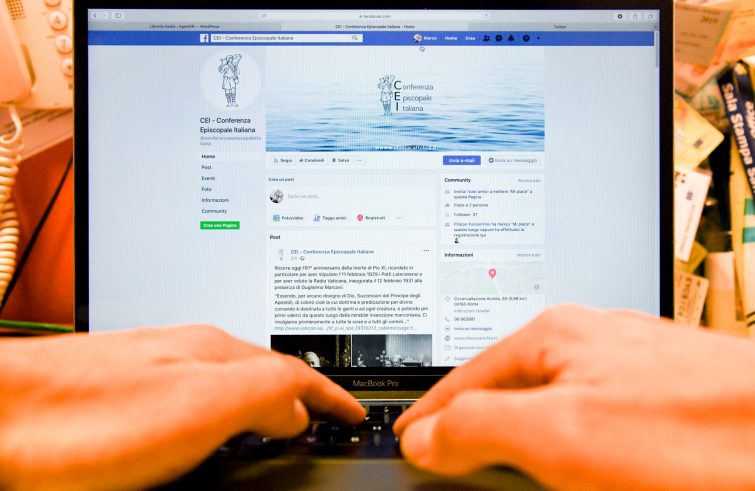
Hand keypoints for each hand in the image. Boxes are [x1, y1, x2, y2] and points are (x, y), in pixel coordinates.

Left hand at [0, 325, 364, 490]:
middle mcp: (186, 355)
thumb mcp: (197, 406)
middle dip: (301, 397)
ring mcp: (154, 372)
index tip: (353, 414)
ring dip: (262, 406)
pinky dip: (222, 418)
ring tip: (278, 427)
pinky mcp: (126, 397)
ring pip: (230, 386)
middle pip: (265, 373)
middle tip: (322, 420)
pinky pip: (197, 401)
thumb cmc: (82, 416)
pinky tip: (210, 433)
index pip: (296, 371)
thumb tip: (300, 408)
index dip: (331, 397)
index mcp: (213, 353)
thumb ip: (262, 395)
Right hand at [394, 305, 754, 490]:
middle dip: (471, 418)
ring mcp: (629, 368)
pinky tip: (570, 458)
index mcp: (557, 335)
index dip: (430, 414)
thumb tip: (427, 436)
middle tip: (443, 452)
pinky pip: (588, 414)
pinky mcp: (661, 399)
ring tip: (494, 456)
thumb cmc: (695, 432)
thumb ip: (480, 427)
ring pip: (549, 398)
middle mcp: (592, 341)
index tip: (408, 439)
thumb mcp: (562, 434)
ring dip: (517, 430)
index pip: (465, 377)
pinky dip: (562, 438)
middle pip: (506, 383)